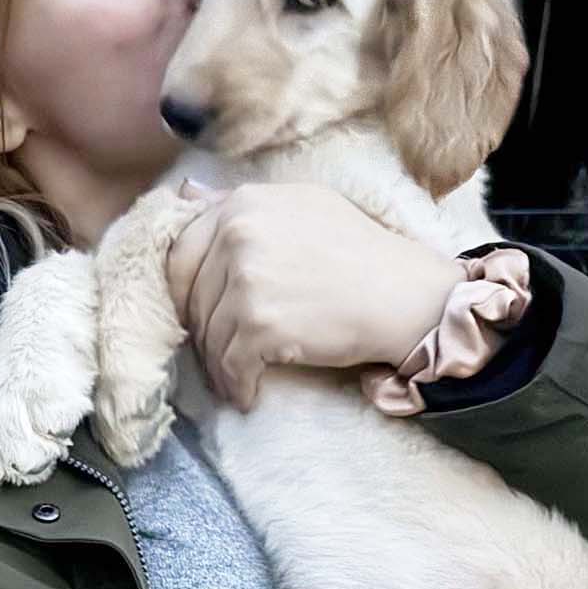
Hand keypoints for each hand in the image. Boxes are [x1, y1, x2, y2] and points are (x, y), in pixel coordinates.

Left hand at [165, 179, 466, 410]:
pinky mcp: (258, 325)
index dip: (184, 289)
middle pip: (192, 296)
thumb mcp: (302, 206)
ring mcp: (247, 280)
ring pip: (209, 335)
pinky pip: (230, 365)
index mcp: (244, 204)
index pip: (183, 250)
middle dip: (201, 330)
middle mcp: (238, 234)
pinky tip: (248, 393)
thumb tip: (184, 194)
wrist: (404, 295)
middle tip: (220, 351)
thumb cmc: (360, 253)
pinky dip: (237, 386)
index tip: (198, 311)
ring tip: (238, 378)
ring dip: (219, 365)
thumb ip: (243, 205)